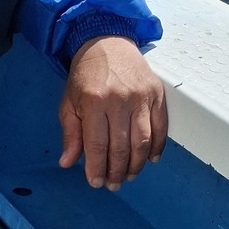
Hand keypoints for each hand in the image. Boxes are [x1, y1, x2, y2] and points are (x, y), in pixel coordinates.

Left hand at [59, 36, 167, 189]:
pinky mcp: (157, 94)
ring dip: (136, 164)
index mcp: (94, 102)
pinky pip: (160, 126)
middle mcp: (120, 100)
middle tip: (113, 184)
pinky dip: (157, 146)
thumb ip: (70, 134)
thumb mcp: (69, 103)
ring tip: (129, 176)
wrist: (108, 43)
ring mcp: (141, 97)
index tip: (96, 182)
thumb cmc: (86, 76)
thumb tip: (68, 162)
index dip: (97, 168)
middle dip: (117, 171)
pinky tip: (150, 159)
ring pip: (143, 140)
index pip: (97, 145)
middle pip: (122, 146)